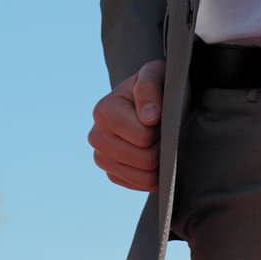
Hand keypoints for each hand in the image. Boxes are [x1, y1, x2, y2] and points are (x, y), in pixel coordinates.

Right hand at [87, 59, 164, 191]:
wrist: (155, 103)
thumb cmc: (157, 86)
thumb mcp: (156, 74)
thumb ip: (150, 88)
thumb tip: (149, 118)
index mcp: (103, 110)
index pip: (143, 137)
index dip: (161, 130)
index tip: (162, 117)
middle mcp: (96, 136)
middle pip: (143, 160)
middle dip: (161, 148)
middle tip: (164, 132)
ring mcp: (102, 158)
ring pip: (142, 176)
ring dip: (159, 163)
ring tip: (160, 143)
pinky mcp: (112, 173)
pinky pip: (138, 185)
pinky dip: (152, 175)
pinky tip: (154, 157)